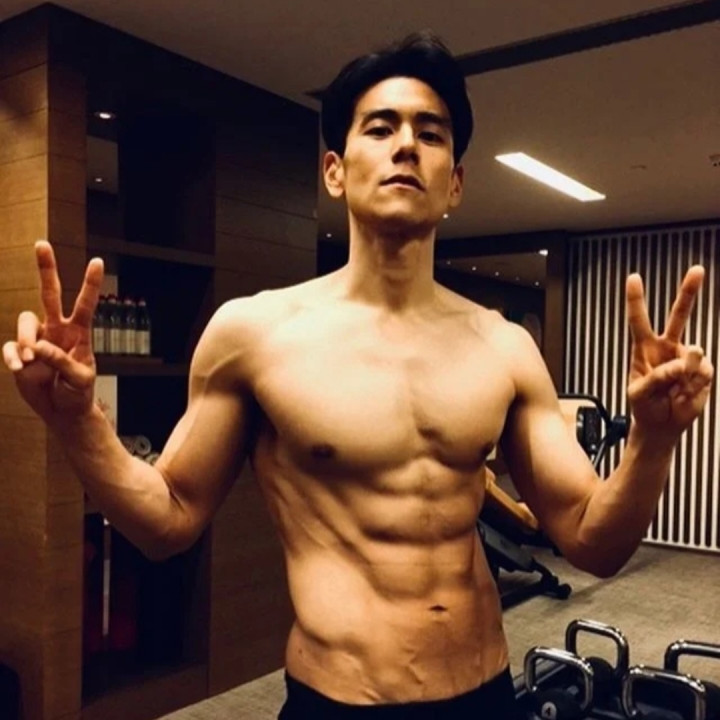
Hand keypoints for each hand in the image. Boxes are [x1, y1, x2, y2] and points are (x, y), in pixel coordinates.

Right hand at [2, 241, 103, 421]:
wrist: (62, 412)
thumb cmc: (78, 393)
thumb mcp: (79, 380)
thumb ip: (62, 362)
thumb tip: (39, 347)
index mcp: (79, 333)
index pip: (85, 304)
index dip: (90, 283)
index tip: (98, 261)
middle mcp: (57, 330)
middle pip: (49, 294)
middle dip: (46, 269)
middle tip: (42, 243)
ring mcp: (37, 340)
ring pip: (25, 320)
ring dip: (26, 338)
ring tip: (32, 361)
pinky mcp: (21, 354)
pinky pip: (11, 347)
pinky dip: (13, 356)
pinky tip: (19, 368)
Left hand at [626, 265, 713, 441]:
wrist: (662, 425)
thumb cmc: (645, 406)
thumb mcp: (638, 394)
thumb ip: (655, 378)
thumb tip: (682, 361)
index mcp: (644, 349)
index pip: (638, 320)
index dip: (636, 299)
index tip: (633, 277)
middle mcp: (667, 348)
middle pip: (679, 316)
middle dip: (689, 292)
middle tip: (698, 269)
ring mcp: (687, 358)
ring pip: (693, 354)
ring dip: (683, 375)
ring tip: (673, 391)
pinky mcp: (703, 371)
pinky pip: (702, 373)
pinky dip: (693, 386)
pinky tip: (684, 393)